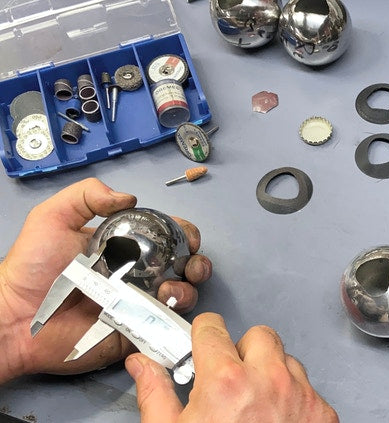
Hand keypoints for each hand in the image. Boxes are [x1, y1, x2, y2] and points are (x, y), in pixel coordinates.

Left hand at [0, 178, 211, 382]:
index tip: (187, 238)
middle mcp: (136, 275)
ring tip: (169, 291)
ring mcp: (138, 304)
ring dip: (187, 290)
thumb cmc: (32, 269)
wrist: (14, 320)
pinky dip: (175, 319)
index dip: (183, 234)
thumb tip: (130, 197)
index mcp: (124, 247)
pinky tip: (163, 309)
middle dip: (197, 263)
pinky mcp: (135, 331)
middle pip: (183, 266)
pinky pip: (165, 326)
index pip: (165, 237)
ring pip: (181, 296)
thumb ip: (86, 196)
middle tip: (191, 267)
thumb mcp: (52, 219)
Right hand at [126, 313, 338, 422]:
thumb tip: (142, 366)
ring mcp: (301, 396)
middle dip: (242, 350)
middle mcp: (268, 381)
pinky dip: (293, 398)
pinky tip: (276, 421)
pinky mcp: (323, 414)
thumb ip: (156, 394)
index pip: (213, 328)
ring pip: (286, 360)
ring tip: (254, 405)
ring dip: (271, 373)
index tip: (202, 342)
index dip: (203, 335)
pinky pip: (308, 388)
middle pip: (259, 336)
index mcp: (226, 382)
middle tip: (230, 377)